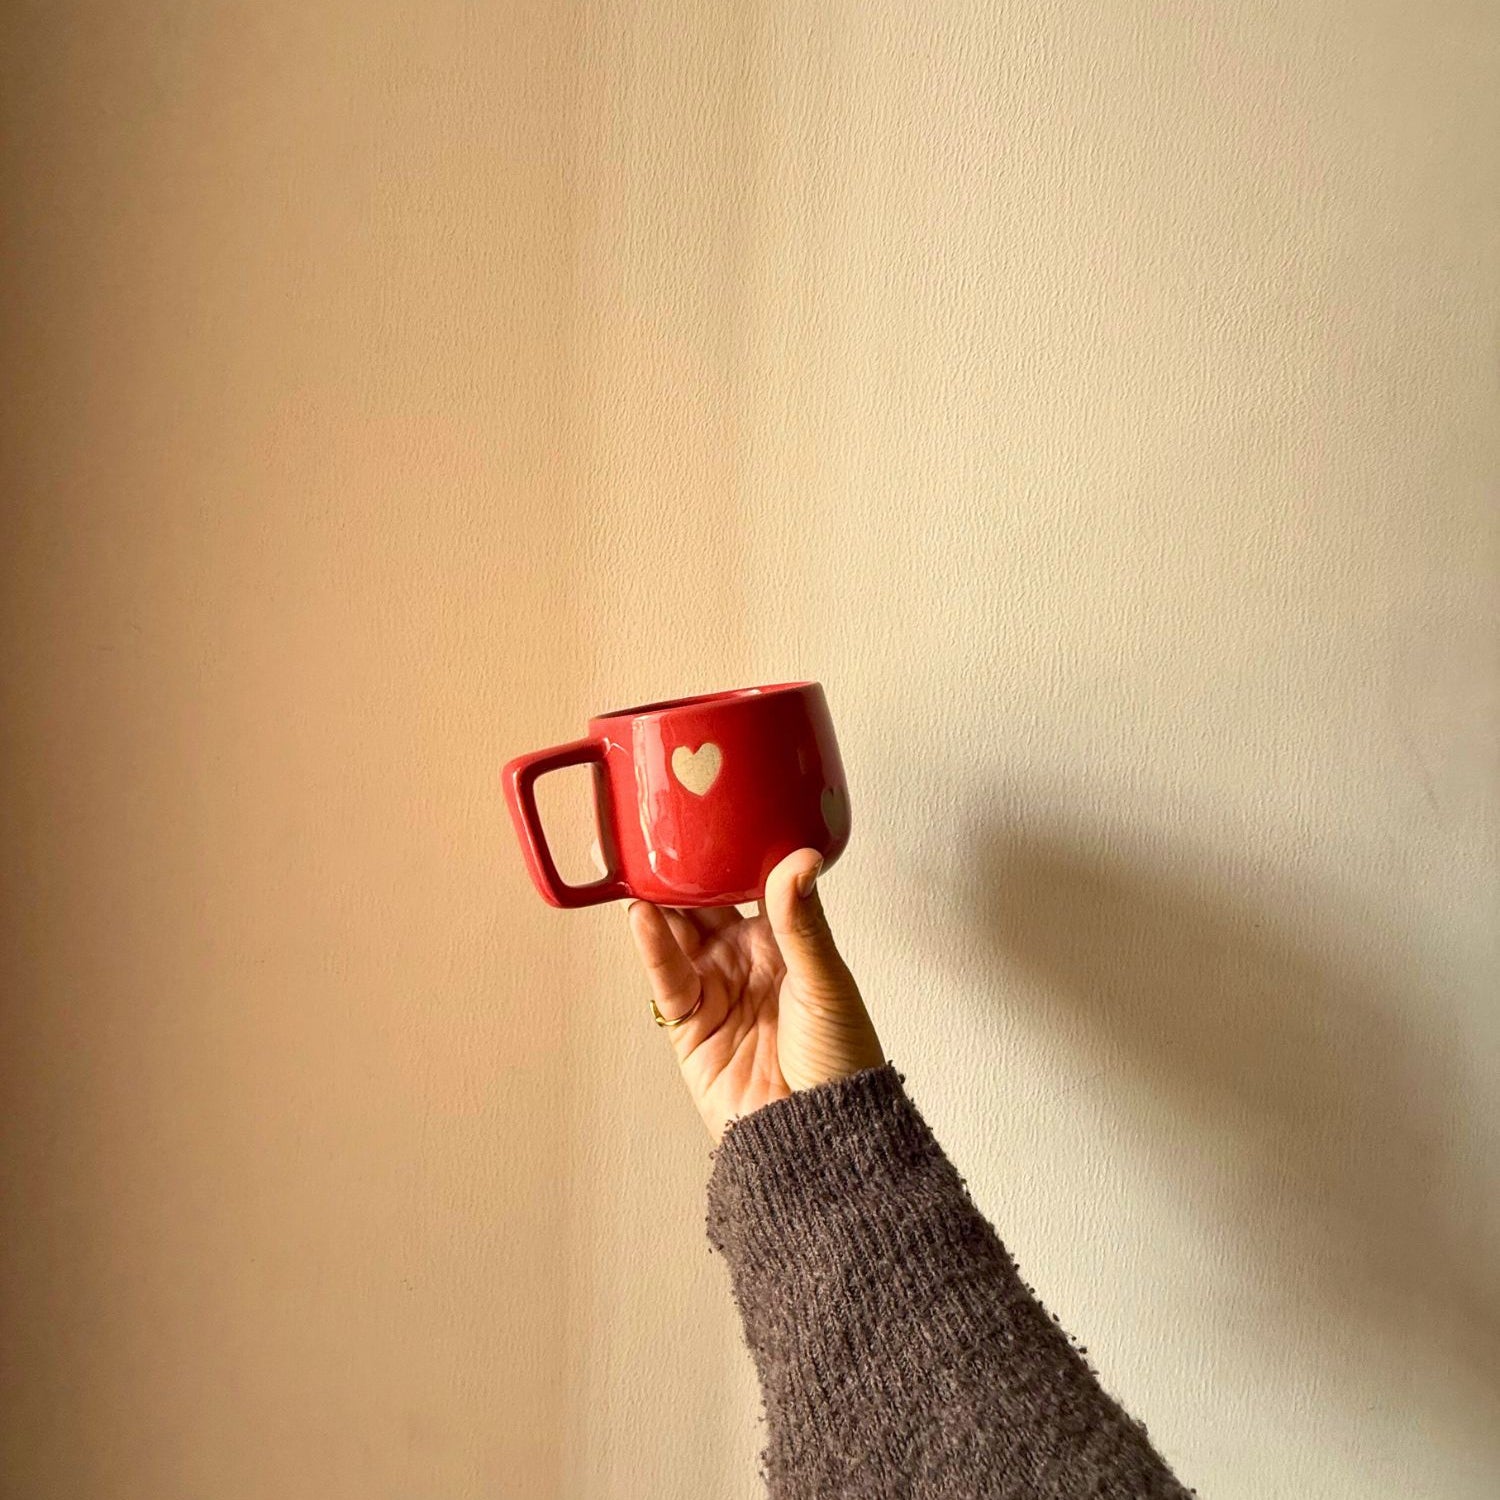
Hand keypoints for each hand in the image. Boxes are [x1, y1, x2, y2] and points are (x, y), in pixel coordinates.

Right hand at [626, 848, 884, 1140]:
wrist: (821, 1136)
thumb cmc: (841, 1062)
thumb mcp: (826, 983)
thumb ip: (802, 922)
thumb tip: (800, 859)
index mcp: (784, 941)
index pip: (747, 882)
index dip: (726, 851)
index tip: (707, 814)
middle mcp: (745, 959)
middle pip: (703, 902)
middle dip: (678, 870)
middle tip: (654, 831)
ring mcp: (715, 988)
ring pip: (677, 934)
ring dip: (657, 901)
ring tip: (637, 863)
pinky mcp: (689, 1024)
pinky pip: (666, 978)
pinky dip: (651, 946)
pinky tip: (641, 915)